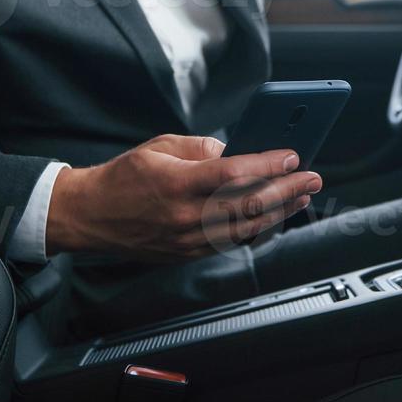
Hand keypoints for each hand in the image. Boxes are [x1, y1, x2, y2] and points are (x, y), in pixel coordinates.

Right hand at [44, 134, 321, 260]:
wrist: (89, 216)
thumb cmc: (122, 177)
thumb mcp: (158, 147)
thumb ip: (198, 148)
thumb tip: (232, 152)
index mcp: (177, 183)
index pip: (234, 174)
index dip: (268, 165)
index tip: (292, 156)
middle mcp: (185, 216)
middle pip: (249, 205)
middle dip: (287, 190)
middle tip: (312, 178)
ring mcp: (187, 240)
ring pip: (246, 229)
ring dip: (280, 212)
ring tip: (302, 196)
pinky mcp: (187, 254)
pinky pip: (230, 243)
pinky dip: (256, 229)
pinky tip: (272, 217)